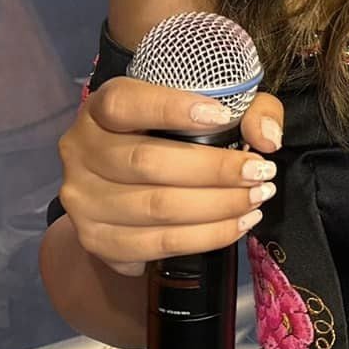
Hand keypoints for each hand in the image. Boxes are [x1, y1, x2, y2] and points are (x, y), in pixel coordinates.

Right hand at [56, 77, 284, 275]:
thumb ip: (247, 110)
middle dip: (215, 171)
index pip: (125, 104)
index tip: (222, 116)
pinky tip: (237, 225)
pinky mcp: (95, 240)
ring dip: (218, 207)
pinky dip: (206, 236)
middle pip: (147, 163)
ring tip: (256, 199)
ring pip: (155, 208)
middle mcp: (80, 151)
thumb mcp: (212, 107)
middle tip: (261, 172)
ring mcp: (83, 199)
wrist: (130, 184)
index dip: (171, 108)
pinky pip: (156, 245)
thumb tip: (267, 138)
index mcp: (101, 108)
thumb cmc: (176, 135)